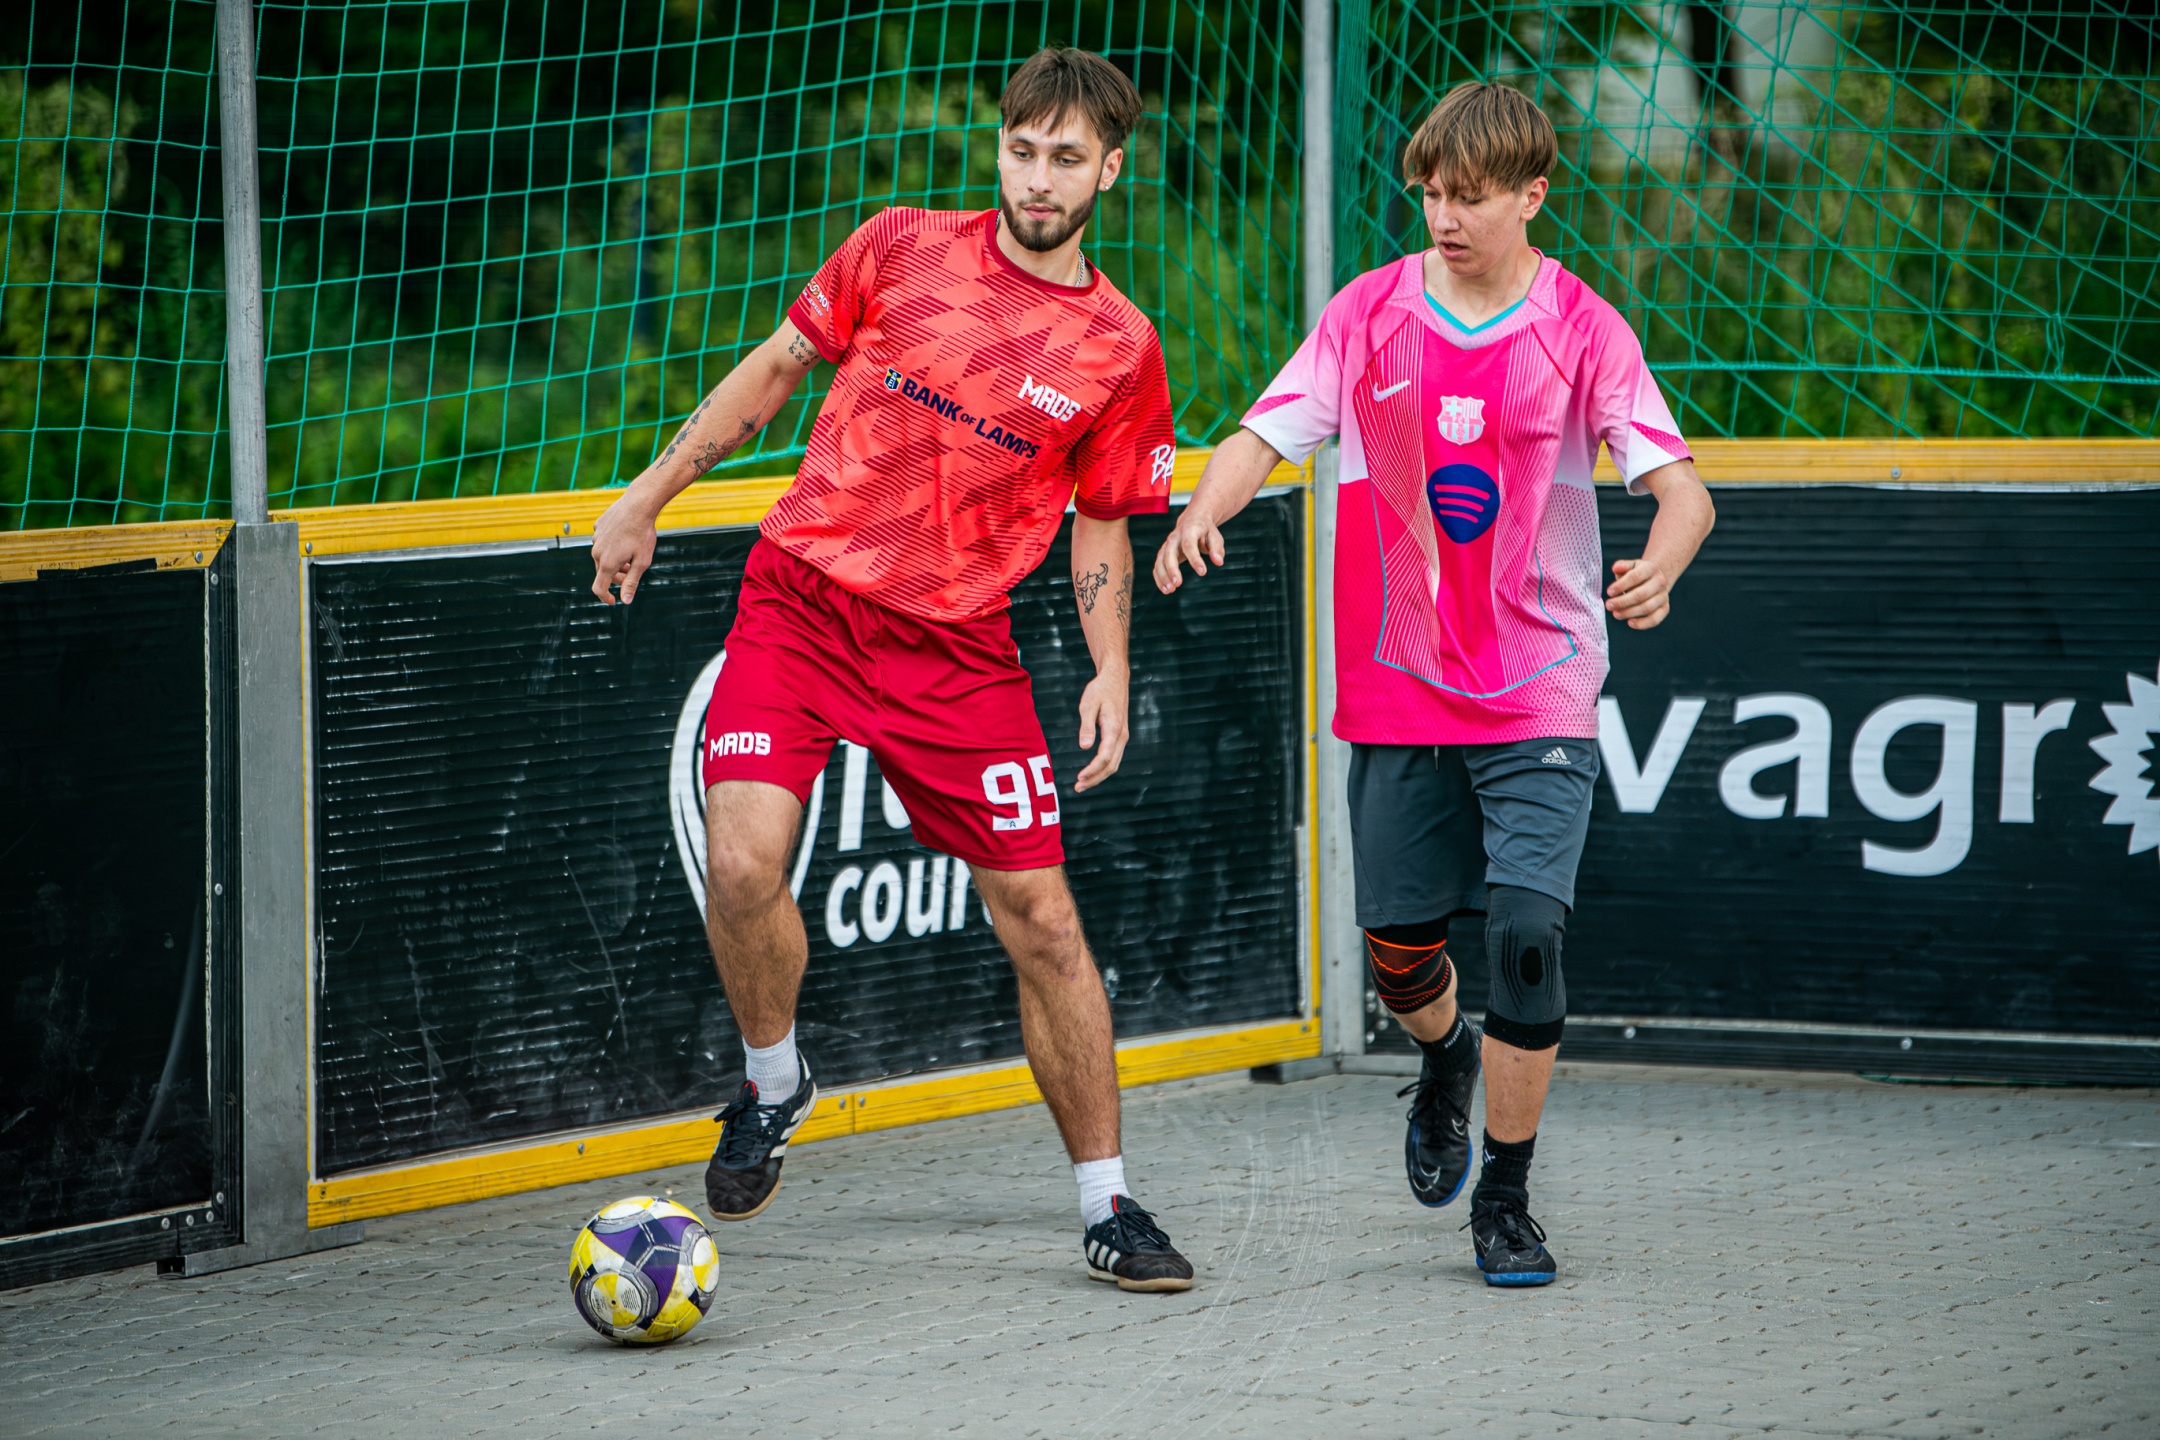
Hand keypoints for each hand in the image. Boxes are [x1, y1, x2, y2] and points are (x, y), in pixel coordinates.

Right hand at [590, 486, 659, 604]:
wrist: (638, 505)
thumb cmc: (643, 534)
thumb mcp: (642, 562)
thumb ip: (631, 582)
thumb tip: (625, 601)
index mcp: (606, 563)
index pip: (599, 588)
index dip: (605, 597)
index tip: (614, 601)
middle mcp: (597, 551)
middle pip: (603, 572)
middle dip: (616, 577)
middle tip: (632, 571)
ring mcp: (596, 538)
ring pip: (603, 556)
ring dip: (615, 561)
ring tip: (631, 555)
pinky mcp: (598, 526)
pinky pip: (603, 541)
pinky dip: (613, 545)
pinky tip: (625, 537)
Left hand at [1073, 665, 1129, 791]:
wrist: (1115, 679)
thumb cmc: (1100, 690)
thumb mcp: (1088, 704)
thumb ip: (1086, 726)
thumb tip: (1084, 747)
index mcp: (1114, 729)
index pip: (1104, 757)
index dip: (1092, 770)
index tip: (1079, 778)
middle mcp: (1122, 736)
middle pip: (1111, 766)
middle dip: (1094, 779)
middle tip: (1077, 788)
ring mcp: (1123, 737)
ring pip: (1114, 764)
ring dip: (1099, 776)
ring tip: (1082, 784)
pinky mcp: (1120, 736)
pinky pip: (1114, 757)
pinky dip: (1103, 768)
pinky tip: (1092, 772)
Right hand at [1152, 508, 1225, 592]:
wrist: (1192, 521)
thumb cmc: (1205, 532)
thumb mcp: (1215, 537)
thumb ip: (1216, 549)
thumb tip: (1218, 562)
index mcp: (1189, 530)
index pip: (1189, 545)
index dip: (1195, 559)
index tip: (1203, 573)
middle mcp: (1174, 538)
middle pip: (1169, 553)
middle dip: (1172, 569)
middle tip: (1178, 583)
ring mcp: (1166, 546)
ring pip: (1160, 561)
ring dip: (1163, 576)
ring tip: (1170, 590)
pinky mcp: (1163, 554)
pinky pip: (1157, 566)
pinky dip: (1159, 578)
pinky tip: (1166, 589)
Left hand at [1605, 557, 1672, 628]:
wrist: (1652, 579)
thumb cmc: (1636, 573)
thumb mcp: (1629, 566)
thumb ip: (1621, 565)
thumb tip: (1616, 568)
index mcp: (1651, 568)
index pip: (1635, 577)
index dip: (1621, 585)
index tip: (1609, 592)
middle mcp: (1660, 582)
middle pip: (1641, 594)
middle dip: (1623, 602)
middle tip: (1609, 605)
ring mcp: (1664, 596)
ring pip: (1647, 607)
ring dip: (1629, 613)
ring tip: (1616, 614)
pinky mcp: (1664, 608)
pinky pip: (1655, 619)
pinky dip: (1643, 623)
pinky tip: (1630, 623)